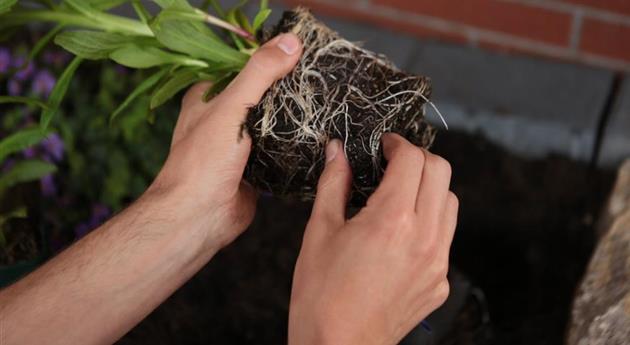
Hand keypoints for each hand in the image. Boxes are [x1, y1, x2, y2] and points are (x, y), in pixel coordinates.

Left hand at [147, 33, 302, 251]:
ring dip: (293, 119)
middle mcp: (223, 118)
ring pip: (273, 124)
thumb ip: (259, 73)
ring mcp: (240, 145)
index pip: (243, 67)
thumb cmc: (204, 161)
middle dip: (287, 90)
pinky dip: (295, 145)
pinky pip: (280, 150)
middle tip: (319, 79)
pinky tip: (317, 136)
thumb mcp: (232, 107)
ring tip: (325, 103)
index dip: (270, 59)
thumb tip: (290, 42)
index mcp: (208, 96)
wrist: (200, 216)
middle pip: (261, 95)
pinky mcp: (256, 168)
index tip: (301, 52)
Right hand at [288, 134, 457, 344]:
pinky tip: (401, 234)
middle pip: (441, 172)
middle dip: (417, 159)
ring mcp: (437, 262)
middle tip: (392, 164)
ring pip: (450, 202)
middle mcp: (424, 237)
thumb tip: (337, 152)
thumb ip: (333, 184)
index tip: (384, 146)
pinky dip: (430, 223)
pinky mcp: (440, 282)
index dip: (397, 144)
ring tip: (399, 197)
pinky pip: (446, 237)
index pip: (412, 159)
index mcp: (391, 220)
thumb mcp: (319, 232)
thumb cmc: (321, 295)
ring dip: (429, 188)